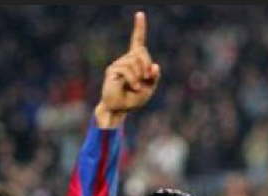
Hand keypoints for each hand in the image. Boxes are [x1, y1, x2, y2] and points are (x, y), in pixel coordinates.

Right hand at [95, 12, 160, 126]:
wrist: (119, 109)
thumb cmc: (133, 99)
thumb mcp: (149, 89)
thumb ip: (153, 78)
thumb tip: (155, 66)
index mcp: (135, 62)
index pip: (137, 41)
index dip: (139, 28)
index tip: (140, 14)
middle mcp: (126, 59)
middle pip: (141, 52)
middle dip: (147, 65)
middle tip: (147, 78)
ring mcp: (118, 64)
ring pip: (135, 61)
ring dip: (140, 75)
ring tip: (137, 87)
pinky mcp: (112, 70)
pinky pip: (128, 70)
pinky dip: (134, 80)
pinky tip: (133, 87)